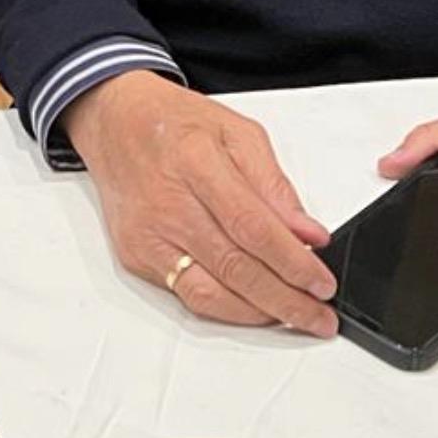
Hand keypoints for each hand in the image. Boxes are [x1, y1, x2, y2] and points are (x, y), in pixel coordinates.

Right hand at [65, 72, 337, 334]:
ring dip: (259, 314)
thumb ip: (273, 183)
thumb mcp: (236, 130)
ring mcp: (148, 234)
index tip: (322, 282)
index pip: (253, 226)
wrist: (114, 122)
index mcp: (196, 160)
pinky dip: (226, 308)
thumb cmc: (174, 121)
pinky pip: (187, 296)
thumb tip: (307, 233)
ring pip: (211, 295)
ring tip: (294, 316)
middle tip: (320, 314)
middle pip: (236, 267)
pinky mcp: (135, 255)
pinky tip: (253, 306)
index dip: (293, 262)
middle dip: (287, 300)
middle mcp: (167, 202)